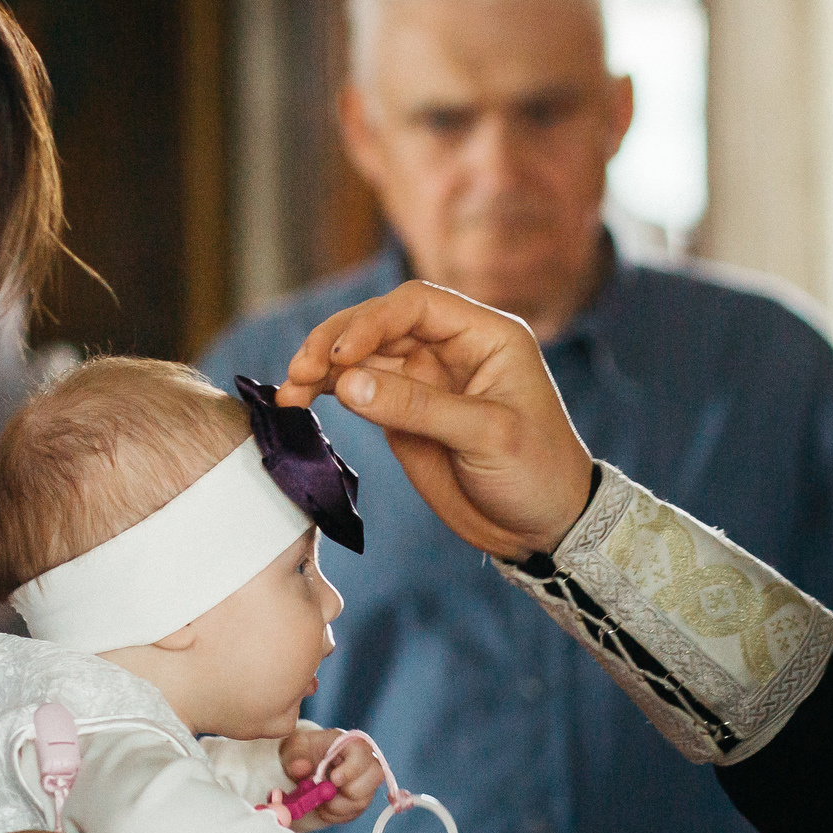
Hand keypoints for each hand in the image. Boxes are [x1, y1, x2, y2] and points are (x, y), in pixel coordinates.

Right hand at [277, 280, 594, 559]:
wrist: (542, 526)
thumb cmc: (537, 471)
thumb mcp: (487, 436)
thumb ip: (418, 407)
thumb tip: (348, 383)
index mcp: (485, 336)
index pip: (416, 306)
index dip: (372, 321)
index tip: (341, 354)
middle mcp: (450, 350)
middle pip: (378, 325)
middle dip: (336, 342)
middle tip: (301, 369)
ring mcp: (423, 381)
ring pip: (360, 358)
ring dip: (322, 368)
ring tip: (289, 389)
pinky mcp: (403, 414)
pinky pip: (357, 392)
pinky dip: (327, 393)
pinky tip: (298, 400)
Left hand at [284, 727, 385, 828]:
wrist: (306, 764)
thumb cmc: (305, 751)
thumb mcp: (295, 747)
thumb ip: (297, 755)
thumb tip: (301, 768)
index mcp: (351, 743)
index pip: (362, 754)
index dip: (351, 769)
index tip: (334, 779)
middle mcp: (366, 762)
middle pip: (374, 777)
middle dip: (348, 791)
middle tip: (325, 793)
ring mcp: (366, 783)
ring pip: (363, 800)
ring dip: (337, 806)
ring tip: (319, 801)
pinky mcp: (360, 801)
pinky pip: (353, 813)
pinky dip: (335, 815)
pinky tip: (322, 808)